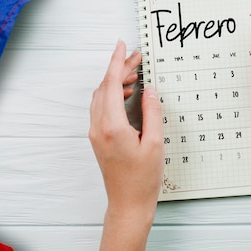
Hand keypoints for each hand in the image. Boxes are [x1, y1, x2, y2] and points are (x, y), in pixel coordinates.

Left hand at [89, 40, 163, 224]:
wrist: (128, 204)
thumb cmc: (143, 179)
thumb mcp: (155, 143)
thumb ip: (152, 113)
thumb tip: (150, 90)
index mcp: (112, 126)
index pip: (111, 84)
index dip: (117, 61)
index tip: (122, 45)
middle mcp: (99, 127)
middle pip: (105, 87)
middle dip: (119, 68)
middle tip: (137, 58)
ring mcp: (95, 133)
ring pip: (101, 96)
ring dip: (115, 81)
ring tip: (136, 74)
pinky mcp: (98, 138)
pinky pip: (101, 107)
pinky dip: (113, 94)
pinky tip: (128, 94)